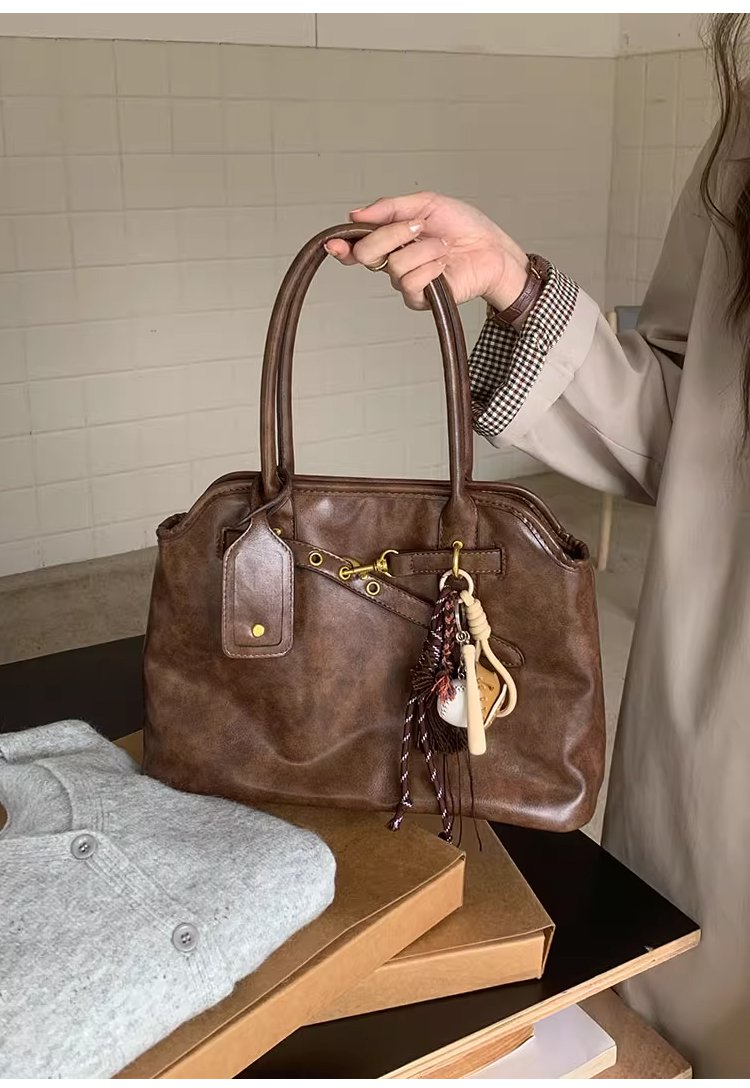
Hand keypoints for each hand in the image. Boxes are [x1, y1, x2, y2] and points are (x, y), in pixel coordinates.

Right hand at [324, 192, 528, 311]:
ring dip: (423, 250)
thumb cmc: (465, 227)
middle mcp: (393, 261)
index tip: (334, 243)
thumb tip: (357, 213)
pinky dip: (430, 268)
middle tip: (417, 228)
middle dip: (391, 235)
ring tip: (443, 247)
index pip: (356, 246)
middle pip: (366, 254)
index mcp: (391, 238)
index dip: (341, 245)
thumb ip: (390, 207)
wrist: (492, 250)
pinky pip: (410, 283)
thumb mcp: (427, 204)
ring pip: (393, 266)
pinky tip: (443, 264)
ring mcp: (406, 281)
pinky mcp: (420, 299)